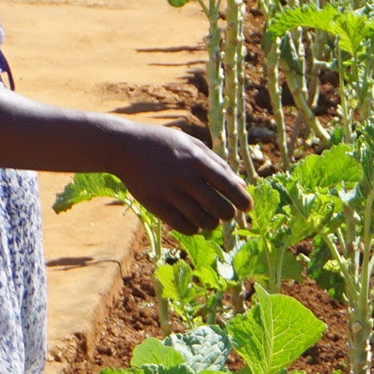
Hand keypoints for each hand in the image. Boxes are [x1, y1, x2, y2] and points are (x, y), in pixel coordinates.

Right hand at [112, 122, 247, 235]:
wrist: (126, 146)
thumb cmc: (166, 145)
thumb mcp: (193, 145)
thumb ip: (218, 164)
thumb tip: (242, 186)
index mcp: (198, 160)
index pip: (230, 186)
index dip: (243, 201)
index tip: (247, 207)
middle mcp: (185, 177)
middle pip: (219, 208)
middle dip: (228, 215)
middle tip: (227, 214)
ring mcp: (169, 192)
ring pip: (203, 221)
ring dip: (212, 223)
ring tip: (211, 219)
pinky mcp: (155, 204)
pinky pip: (182, 226)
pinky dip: (194, 229)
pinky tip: (194, 222)